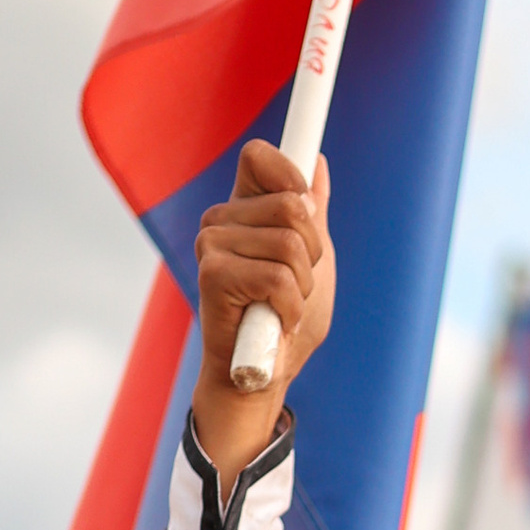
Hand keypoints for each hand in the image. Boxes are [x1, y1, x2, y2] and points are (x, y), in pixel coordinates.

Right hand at [191, 141, 334, 482]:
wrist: (262, 374)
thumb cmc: (285, 319)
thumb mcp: (312, 260)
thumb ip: (312, 213)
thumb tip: (318, 161)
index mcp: (245, 207)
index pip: (260, 156)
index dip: (290, 167)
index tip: (308, 192)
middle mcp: (222, 216)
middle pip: (293, 202)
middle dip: (314, 250)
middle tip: (299, 282)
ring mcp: (212, 242)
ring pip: (290, 242)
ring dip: (303, 285)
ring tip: (282, 304)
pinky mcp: (211, 273)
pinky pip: (278, 275)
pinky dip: (290, 305)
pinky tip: (272, 320)